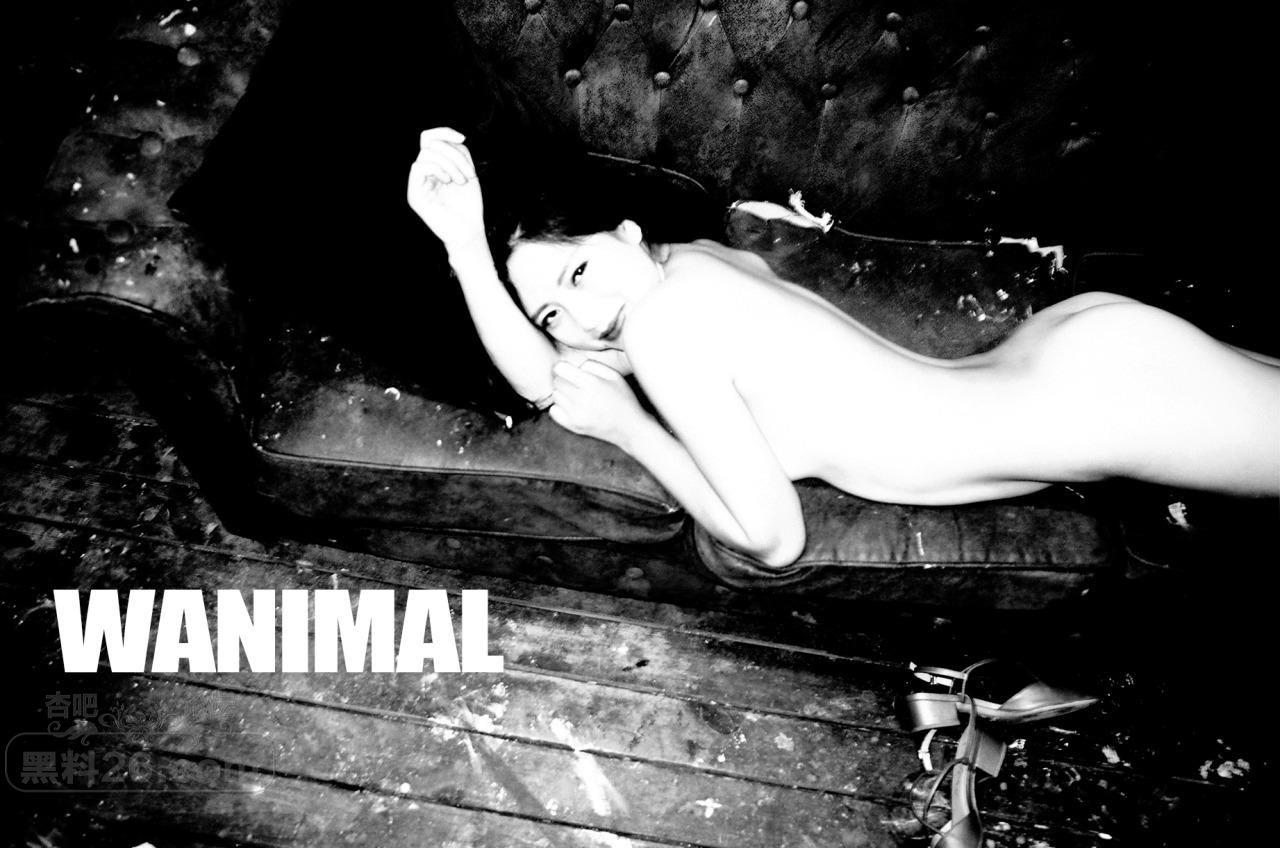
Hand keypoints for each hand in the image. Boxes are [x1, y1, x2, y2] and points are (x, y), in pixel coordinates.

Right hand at [406, 127, 485, 252]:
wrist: (468, 231)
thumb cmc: (469, 205)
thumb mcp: (468, 171)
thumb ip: (458, 152)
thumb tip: (452, 137)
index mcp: (434, 166)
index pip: (430, 138)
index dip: (444, 132)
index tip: (462, 138)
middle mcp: (423, 173)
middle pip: (429, 142)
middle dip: (453, 153)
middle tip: (468, 174)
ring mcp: (417, 184)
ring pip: (426, 153)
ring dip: (450, 163)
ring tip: (462, 181)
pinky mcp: (414, 195)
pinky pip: (419, 167)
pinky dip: (438, 169)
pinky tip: (449, 182)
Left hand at [547, 360, 647, 446]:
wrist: (629, 428)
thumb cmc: (623, 399)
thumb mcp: (614, 376)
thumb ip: (593, 365)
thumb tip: (574, 366)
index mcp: (592, 383)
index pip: (560, 369)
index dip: (564, 367)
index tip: (570, 370)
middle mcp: (581, 399)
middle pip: (556, 381)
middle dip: (564, 379)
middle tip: (576, 383)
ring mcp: (575, 414)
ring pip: (555, 395)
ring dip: (562, 393)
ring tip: (576, 395)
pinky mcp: (573, 426)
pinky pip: (553, 411)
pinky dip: (559, 407)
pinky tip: (572, 406)